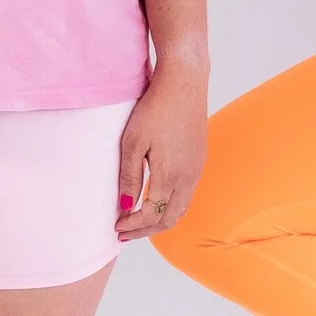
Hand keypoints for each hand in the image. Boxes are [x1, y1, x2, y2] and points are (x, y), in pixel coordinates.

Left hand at [114, 58, 206, 241]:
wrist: (184, 83)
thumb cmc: (154, 109)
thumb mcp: (132, 142)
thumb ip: (130, 178)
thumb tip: (126, 207)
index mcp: (170, 176)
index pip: (151, 216)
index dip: (133, 226)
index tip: (115, 227)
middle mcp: (188, 178)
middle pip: (169, 219)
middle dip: (145, 230)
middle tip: (124, 232)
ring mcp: (197, 169)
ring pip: (181, 209)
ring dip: (159, 220)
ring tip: (138, 221)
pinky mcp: (199, 159)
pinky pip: (187, 194)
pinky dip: (170, 206)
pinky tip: (156, 199)